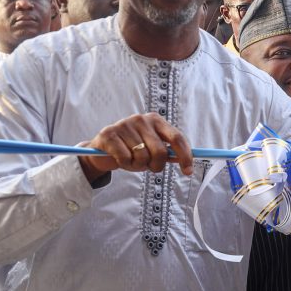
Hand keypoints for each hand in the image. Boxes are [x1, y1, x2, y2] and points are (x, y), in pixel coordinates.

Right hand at [78, 113, 193, 181]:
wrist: (102, 150)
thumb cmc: (131, 150)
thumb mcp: (152, 150)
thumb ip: (168, 153)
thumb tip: (186, 161)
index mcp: (156, 120)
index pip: (177, 137)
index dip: (185, 156)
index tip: (188, 171)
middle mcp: (141, 119)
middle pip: (160, 151)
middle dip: (156, 166)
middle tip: (149, 167)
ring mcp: (124, 124)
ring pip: (142, 157)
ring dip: (138, 166)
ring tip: (131, 160)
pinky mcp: (109, 134)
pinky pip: (126, 158)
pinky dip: (125, 164)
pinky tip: (120, 159)